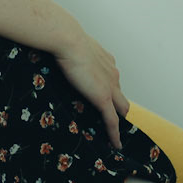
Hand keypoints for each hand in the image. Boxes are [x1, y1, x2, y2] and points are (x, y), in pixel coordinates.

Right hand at [55, 34, 129, 152]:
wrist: (67, 39)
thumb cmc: (64, 38)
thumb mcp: (73, 45)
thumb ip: (73, 51)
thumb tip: (61, 50)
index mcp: (106, 61)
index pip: (112, 80)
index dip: (110, 91)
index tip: (106, 97)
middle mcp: (112, 74)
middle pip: (121, 96)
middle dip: (119, 107)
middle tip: (113, 118)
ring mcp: (110, 87)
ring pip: (121, 109)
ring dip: (118, 120)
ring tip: (115, 134)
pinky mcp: (103, 98)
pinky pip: (112, 120)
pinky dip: (115, 133)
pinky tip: (115, 144)